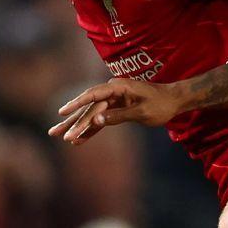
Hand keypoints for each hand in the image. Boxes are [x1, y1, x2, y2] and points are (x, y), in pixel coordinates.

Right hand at [50, 78, 190, 144]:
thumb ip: (119, 116)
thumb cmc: (161, 104)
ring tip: (61, 137)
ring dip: (77, 127)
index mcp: (118, 87)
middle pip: (87, 107)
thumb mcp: (142, 111)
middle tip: (53, 132)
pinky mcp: (116, 110)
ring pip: (91, 115)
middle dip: (70, 121)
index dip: (75, 104)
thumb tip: (97, 120)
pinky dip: (91, 131)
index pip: (92, 96)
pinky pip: (100, 121)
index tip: (61, 112)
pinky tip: (79, 140)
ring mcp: (113, 101)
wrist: (174, 101)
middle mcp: (112, 91)